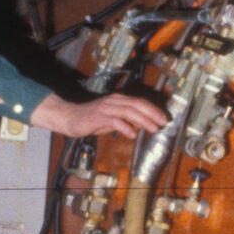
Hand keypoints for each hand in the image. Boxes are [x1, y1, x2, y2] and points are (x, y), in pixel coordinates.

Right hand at [33, 91, 167, 138]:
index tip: (164, 118)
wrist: (70, 117)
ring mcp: (106, 108)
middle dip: (152, 113)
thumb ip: (127, 120)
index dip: (153, 109)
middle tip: (163, 123)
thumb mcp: (113, 119)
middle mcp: (113, 101)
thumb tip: (143, 123)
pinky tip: (132, 134)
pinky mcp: (98, 117)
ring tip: (153, 129)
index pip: (140, 102)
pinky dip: (125, 127)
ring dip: (143, 120)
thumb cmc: (92, 119)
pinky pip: (114, 121)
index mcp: (118, 99)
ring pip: (129, 111)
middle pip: (137, 104)